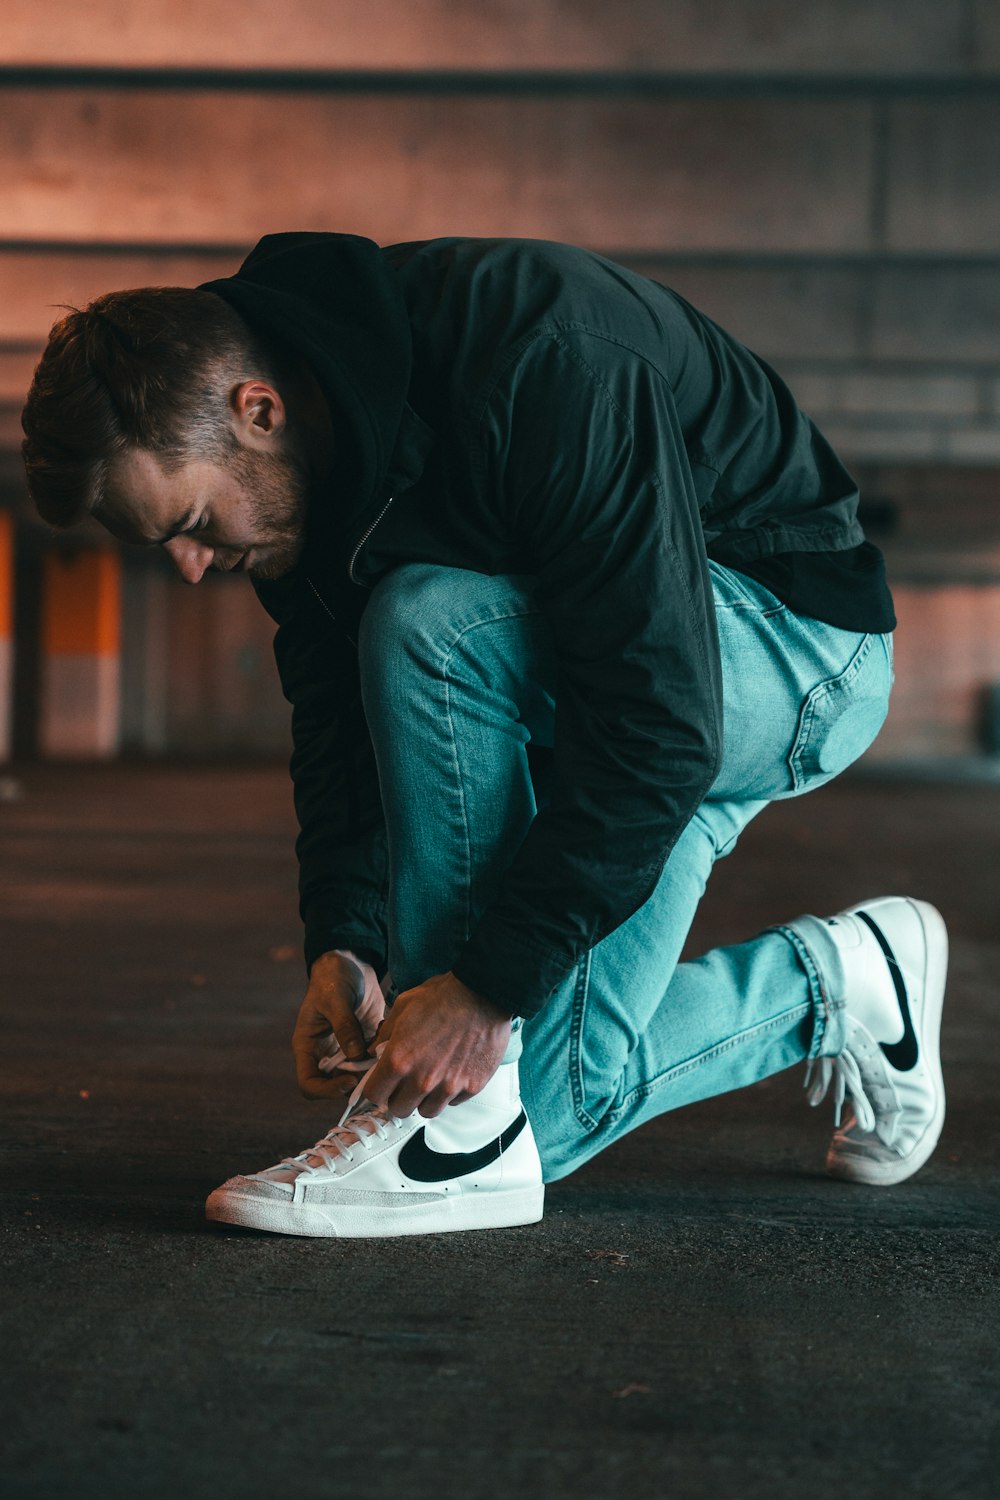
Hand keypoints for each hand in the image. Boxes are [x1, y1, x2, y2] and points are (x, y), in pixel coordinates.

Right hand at [292, 949, 372, 1100]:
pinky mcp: (365, 1043)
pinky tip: (389, 1035)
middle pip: (336, 1085)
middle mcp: (326, 1054)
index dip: (326, 1091)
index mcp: (308, 1047)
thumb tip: (355, 1056)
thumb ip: (345, 1027)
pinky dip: (383, 1055)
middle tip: (376, 1073)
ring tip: (385, 1052)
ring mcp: (346, 1050)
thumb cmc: (333, 978)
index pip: (309, 1084)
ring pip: (358, 1076)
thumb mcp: (335, 999)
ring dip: (373, 1070)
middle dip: (356, 1084)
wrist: (350, 963)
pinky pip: (373, 1060)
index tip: (349, 1081)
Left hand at [363, 971, 512, 1118]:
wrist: (484, 993)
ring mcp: (448, 1086)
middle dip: (398, 1096)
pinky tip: (452, 1071)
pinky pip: (452, 1102)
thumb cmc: (444, 997)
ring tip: (430, 1078)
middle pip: (398, 1109)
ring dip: (424, 1099)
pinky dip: (449, 1092)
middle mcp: (421, 1079)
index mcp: (399, 1059)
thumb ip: (384, 1033)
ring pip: (426, 1111)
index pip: (373, 1094)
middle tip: (405, 1081)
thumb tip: (374, 1050)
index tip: (382, 1081)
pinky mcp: (471, 1087)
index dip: (376, 1087)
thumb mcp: (403, 1006)